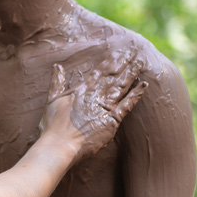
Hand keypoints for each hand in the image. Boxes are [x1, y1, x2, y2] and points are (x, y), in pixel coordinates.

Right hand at [40, 45, 147, 163]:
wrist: (59, 145)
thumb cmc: (53, 126)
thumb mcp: (52, 100)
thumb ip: (56, 82)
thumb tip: (57, 66)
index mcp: (82, 89)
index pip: (100, 72)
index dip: (111, 61)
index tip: (120, 52)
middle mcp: (95, 95)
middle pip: (113, 75)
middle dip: (124, 62)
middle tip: (135, 51)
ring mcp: (104, 107)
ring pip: (121, 86)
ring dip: (131, 73)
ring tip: (141, 62)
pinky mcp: (111, 121)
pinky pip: (127, 105)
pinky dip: (136, 94)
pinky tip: (144, 85)